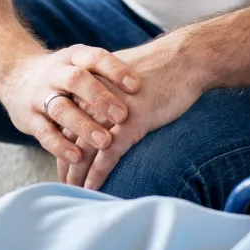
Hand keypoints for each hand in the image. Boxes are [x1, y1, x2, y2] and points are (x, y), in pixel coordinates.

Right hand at [0, 44, 140, 164]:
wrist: (16, 76)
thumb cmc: (64, 74)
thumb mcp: (82, 65)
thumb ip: (106, 76)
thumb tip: (149, 84)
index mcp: (74, 57)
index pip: (96, 58)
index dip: (116, 70)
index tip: (137, 85)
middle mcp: (56, 73)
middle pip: (77, 81)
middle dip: (100, 97)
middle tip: (123, 115)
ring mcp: (40, 95)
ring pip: (61, 109)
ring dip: (83, 125)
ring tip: (105, 141)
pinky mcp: (28, 118)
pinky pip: (44, 132)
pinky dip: (60, 145)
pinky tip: (77, 156)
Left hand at [57, 29, 204, 189]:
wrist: (187, 58)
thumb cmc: (161, 65)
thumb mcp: (125, 71)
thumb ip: (108, 85)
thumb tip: (101, 101)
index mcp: (94, 83)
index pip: (68, 117)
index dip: (62, 141)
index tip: (64, 159)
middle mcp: (97, 96)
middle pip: (71, 134)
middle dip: (67, 161)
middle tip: (64, 182)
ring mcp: (114, 109)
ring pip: (85, 147)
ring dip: (77, 173)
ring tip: (74, 191)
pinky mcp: (133, 120)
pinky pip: (108, 153)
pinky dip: (97, 174)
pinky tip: (92, 188)